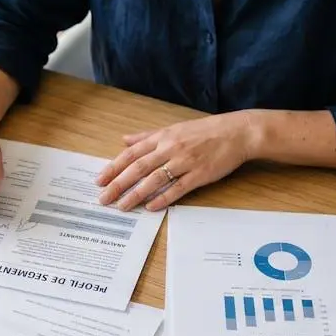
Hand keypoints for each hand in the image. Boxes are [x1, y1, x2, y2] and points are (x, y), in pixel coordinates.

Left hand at [95, 113, 256, 210]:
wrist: (236, 133)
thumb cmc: (204, 131)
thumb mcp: (172, 128)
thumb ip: (147, 136)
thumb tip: (124, 139)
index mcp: (162, 137)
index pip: (131, 154)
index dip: (114, 167)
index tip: (99, 180)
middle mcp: (170, 148)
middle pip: (138, 168)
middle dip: (118, 184)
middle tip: (103, 198)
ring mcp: (185, 161)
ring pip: (154, 179)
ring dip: (136, 194)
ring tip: (122, 206)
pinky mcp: (200, 174)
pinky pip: (178, 188)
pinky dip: (163, 198)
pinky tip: (151, 207)